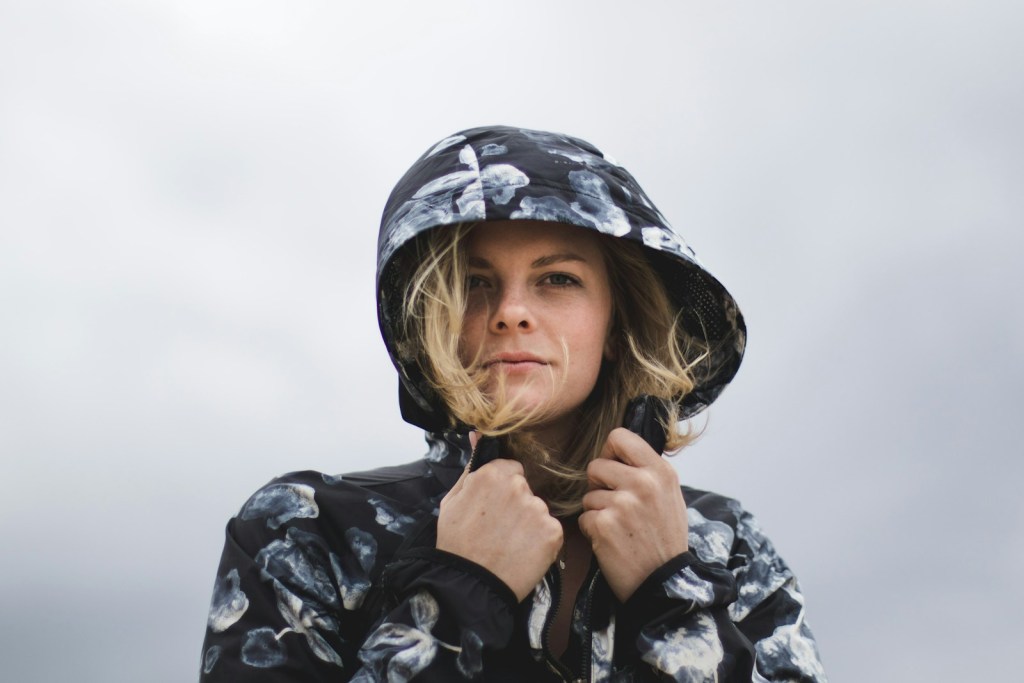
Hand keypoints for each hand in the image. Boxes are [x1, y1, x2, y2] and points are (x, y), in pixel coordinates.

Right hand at [437, 436, 562, 601]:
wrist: (470, 586)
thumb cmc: (457, 543)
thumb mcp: (453, 500)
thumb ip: (471, 466)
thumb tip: (478, 434)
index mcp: (493, 474)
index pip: (510, 471)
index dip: (501, 492)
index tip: (492, 511)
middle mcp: (518, 487)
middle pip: (525, 489)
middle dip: (516, 506)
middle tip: (498, 531)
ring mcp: (537, 509)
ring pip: (538, 510)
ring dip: (529, 524)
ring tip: (508, 545)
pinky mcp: (553, 532)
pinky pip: (551, 530)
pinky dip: (541, 542)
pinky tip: (522, 554)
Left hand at [578, 428, 688, 601]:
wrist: (664, 583)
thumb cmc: (665, 539)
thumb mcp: (669, 496)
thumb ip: (646, 471)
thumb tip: (618, 452)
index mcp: (660, 471)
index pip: (620, 436)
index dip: (610, 452)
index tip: (614, 468)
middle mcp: (642, 483)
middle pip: (596, 466)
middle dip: (599, 486)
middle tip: (616, 506)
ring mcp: (622, 504)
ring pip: (588, 495)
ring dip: (597, 511)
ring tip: (619, 528)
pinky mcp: (604, 525)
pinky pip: (584, 517)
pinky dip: (592, 530)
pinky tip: (611, 541)